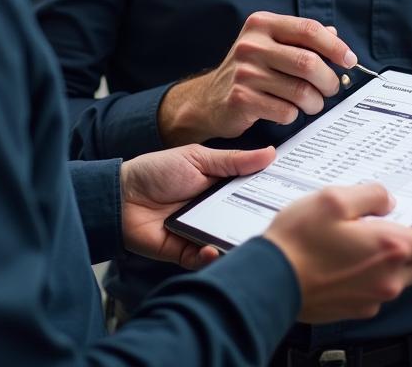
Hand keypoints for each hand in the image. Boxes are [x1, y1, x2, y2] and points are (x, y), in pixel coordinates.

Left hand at [120, 144, 275, 269]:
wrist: (119, 196)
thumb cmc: (156, 171)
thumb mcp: (197, 159)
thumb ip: (233, 161)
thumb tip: (269, 154)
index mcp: (219, 184)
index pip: (250, 190)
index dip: (268, 192)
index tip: (292, 193)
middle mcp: (213, 209)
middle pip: (242, 218)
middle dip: (258, 221)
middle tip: (277, 222)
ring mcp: (200, 230)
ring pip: (226, 240)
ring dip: (235, 241)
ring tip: (248, 239)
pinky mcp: (185, 251)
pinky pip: (203, 258)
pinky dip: (209, 256)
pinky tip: (212, 249)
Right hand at [157, 12, 357, 144]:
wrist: (209, 99)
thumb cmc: (249, 70)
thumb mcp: (271, 45)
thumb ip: (301, 39)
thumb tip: (335, 37)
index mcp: (262, 24)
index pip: (308, 29)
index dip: (335, 47)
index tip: (350, 60)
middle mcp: (251, 44)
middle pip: (308, 62)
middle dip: (328, 80)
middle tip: (331, 89)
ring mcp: (244, 71)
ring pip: (300, 91)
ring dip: (314, 103)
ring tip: (312, 104)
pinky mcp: (241, 98)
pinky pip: (285, 111)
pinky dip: (293, 115)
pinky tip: (287, 111)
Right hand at [264, 185, 411, 322]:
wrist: (272, 281)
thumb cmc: (300, 240)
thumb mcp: (333, 198)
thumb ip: (369, 195)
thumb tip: (387, 200)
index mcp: (390, 248)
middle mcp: (389, 279)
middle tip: (386, 225)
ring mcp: (373, 298)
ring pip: (399, 278)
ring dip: (391, 261)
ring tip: (359, 242)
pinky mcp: (356, 310)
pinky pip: (376, 291)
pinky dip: (370, 276)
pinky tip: (343, 261)